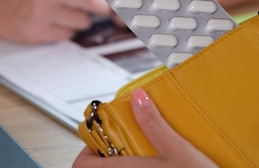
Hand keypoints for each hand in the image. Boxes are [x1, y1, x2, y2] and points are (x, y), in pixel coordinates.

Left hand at [72, 88, 217, 167]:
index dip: (87, 150)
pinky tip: (159, 164)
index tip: (101, 138)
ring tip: (143, 154)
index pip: (81, 165)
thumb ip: (153, 123)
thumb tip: (138, 98)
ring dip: (124, 163)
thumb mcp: (176, 148)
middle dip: (109, 155)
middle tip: (125, 143)